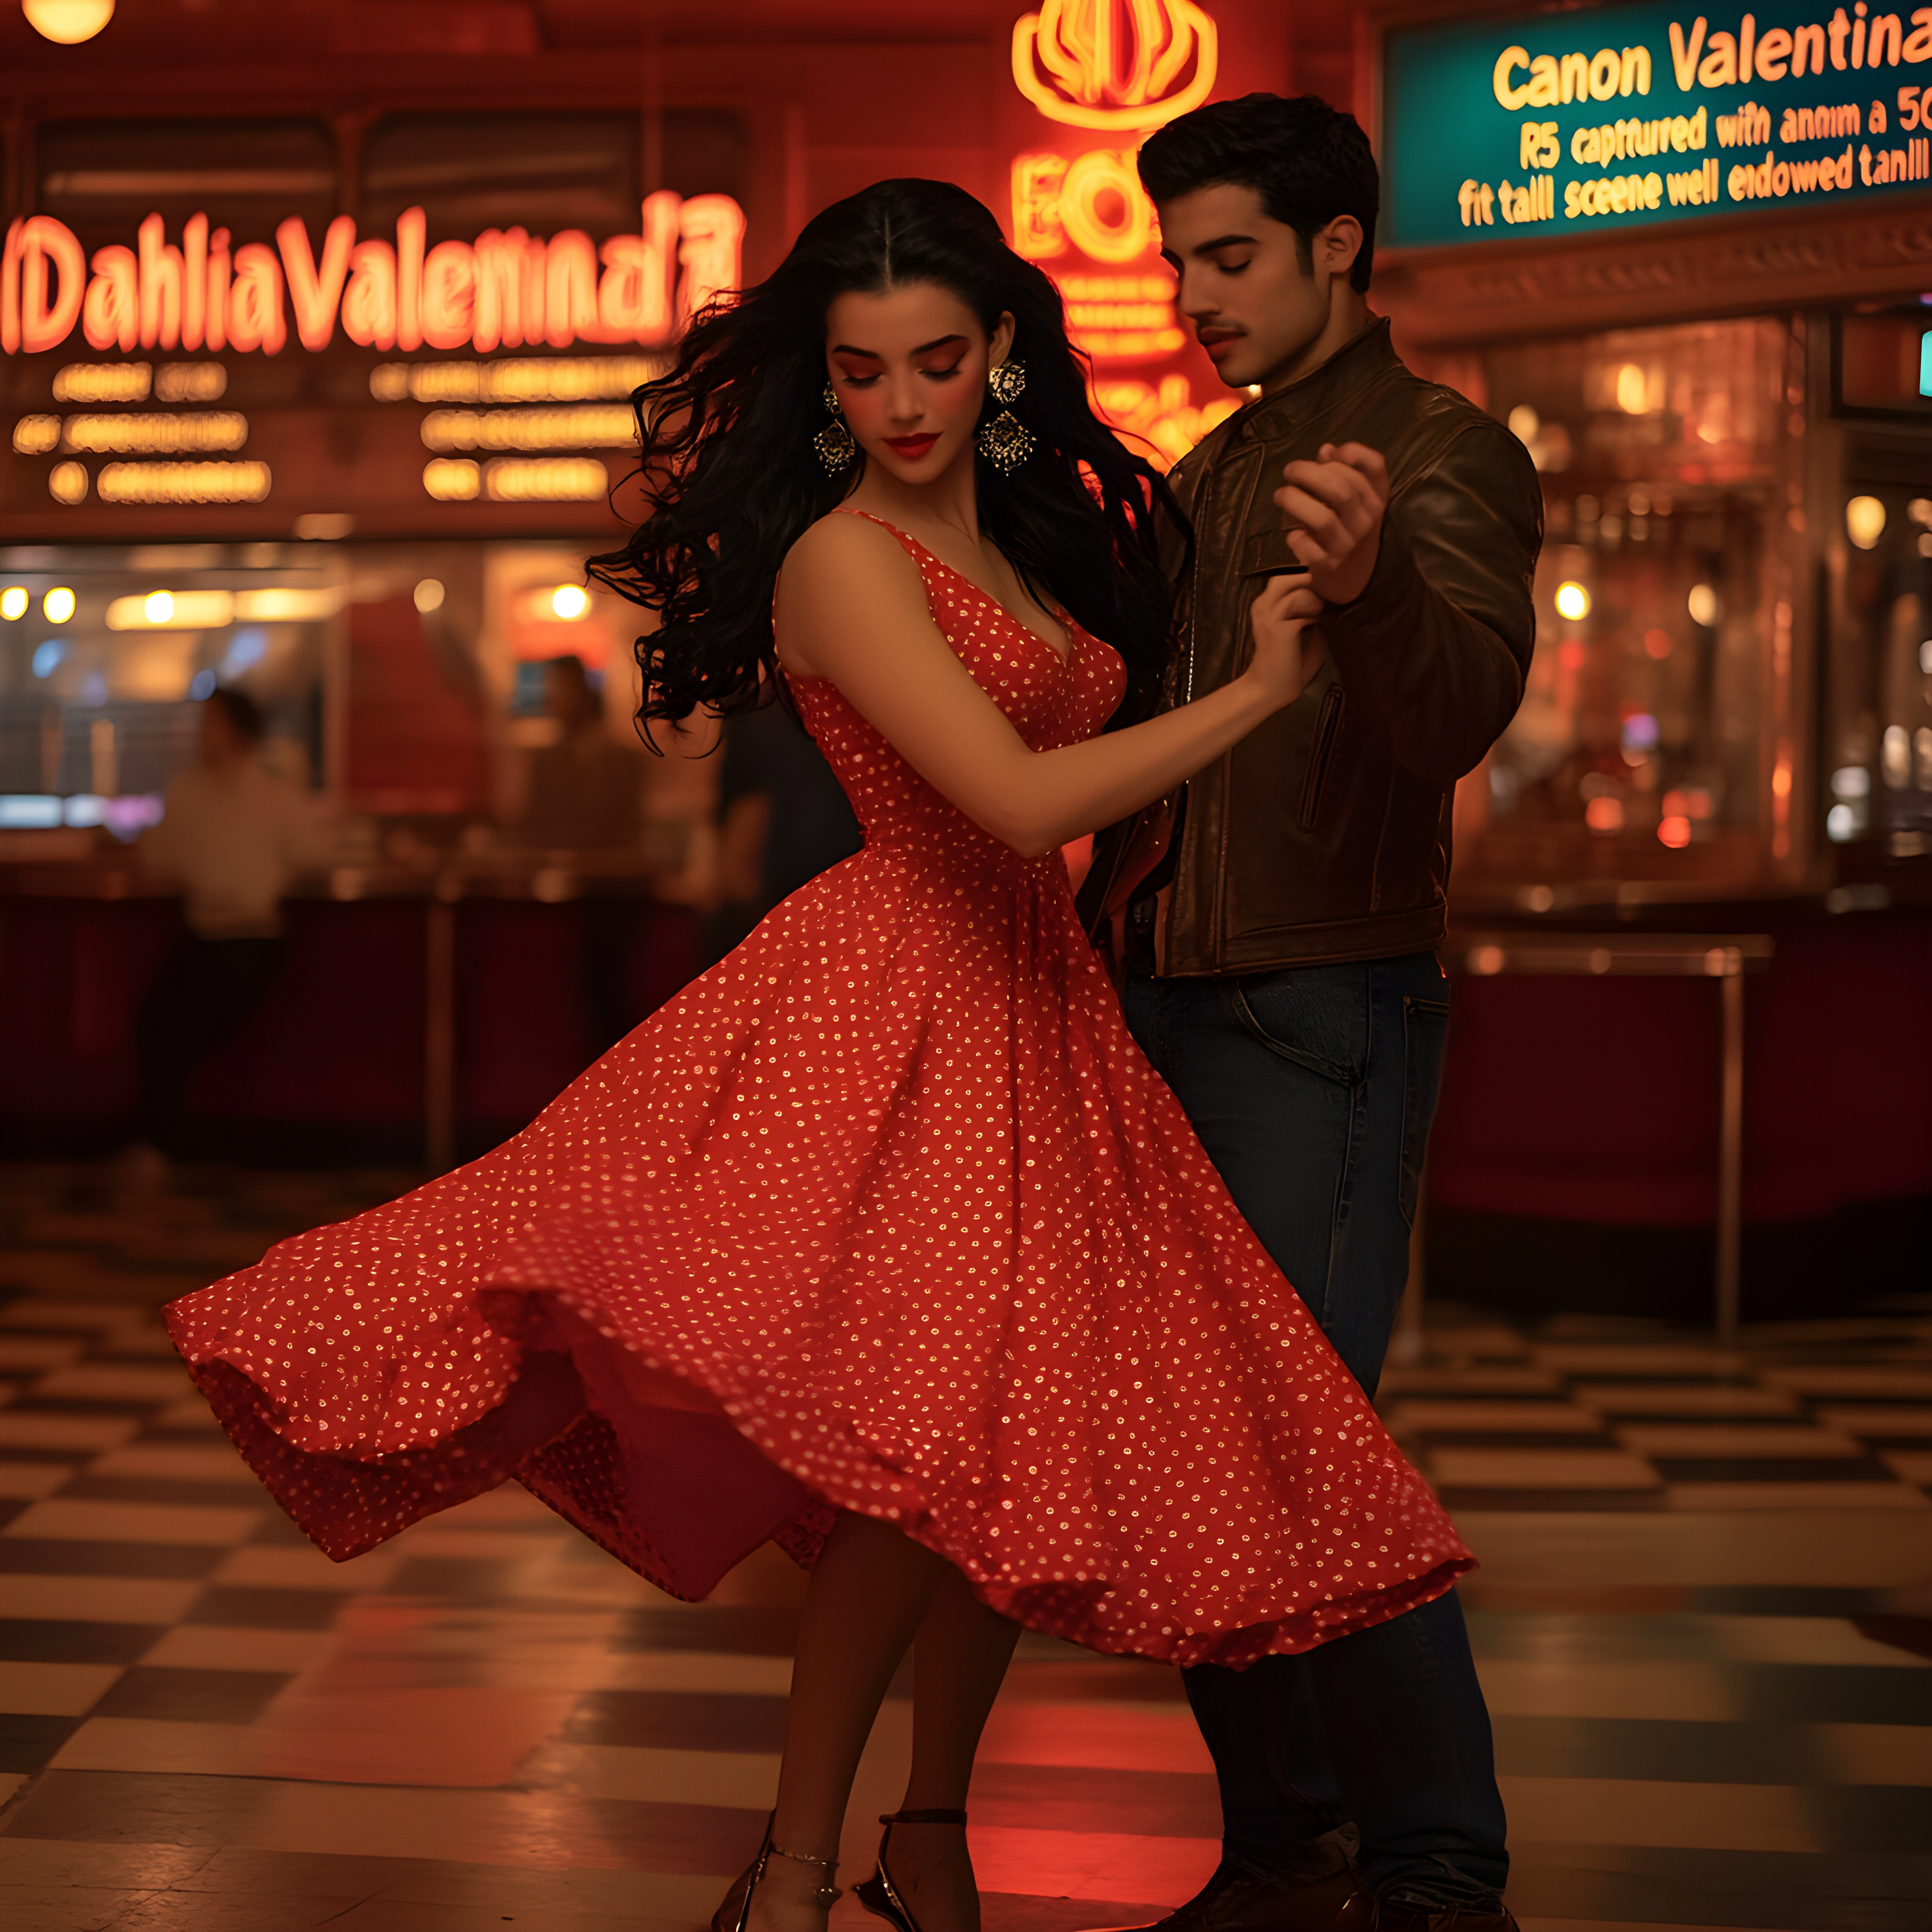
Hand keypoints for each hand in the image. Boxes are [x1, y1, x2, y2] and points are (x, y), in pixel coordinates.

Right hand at [1244, 575, 1325, 708]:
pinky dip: (1313, 611)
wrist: (1269, 691)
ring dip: (1309, 595)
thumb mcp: (1303, 639)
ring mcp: (1269, 617)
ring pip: (1289, 587)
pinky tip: (1319, 621)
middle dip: (1302, 580)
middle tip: (1322, 592)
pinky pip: (1299, 607)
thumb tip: (1329, 608)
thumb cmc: (1286, 669)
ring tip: (1320, 609)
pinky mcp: (1279, 628)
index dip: (1300, 581)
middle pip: (1280, 579)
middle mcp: (1263, 609)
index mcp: (1266, 611)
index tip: (1320, 587)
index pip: (1282, 584)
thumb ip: (1312, 621)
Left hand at [1274, 441, 1387, 604]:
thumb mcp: (1356, 504)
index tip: (1328, 453)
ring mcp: (1348, 545)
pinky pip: (1306, 544)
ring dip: (1294, 500)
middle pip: (1342, 488)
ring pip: (1321, 517)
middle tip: (1289, 471)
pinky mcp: (1328, 565)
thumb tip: (1326, 450)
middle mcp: (1367, 521)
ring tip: (1281, 495)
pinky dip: (1294, 536)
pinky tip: (1293, 534)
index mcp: (1377, 500)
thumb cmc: (1350, 531)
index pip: (1375, 467)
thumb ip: (1343, 475)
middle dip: (1309, 474)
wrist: (1354, 582)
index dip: (1353, 452)